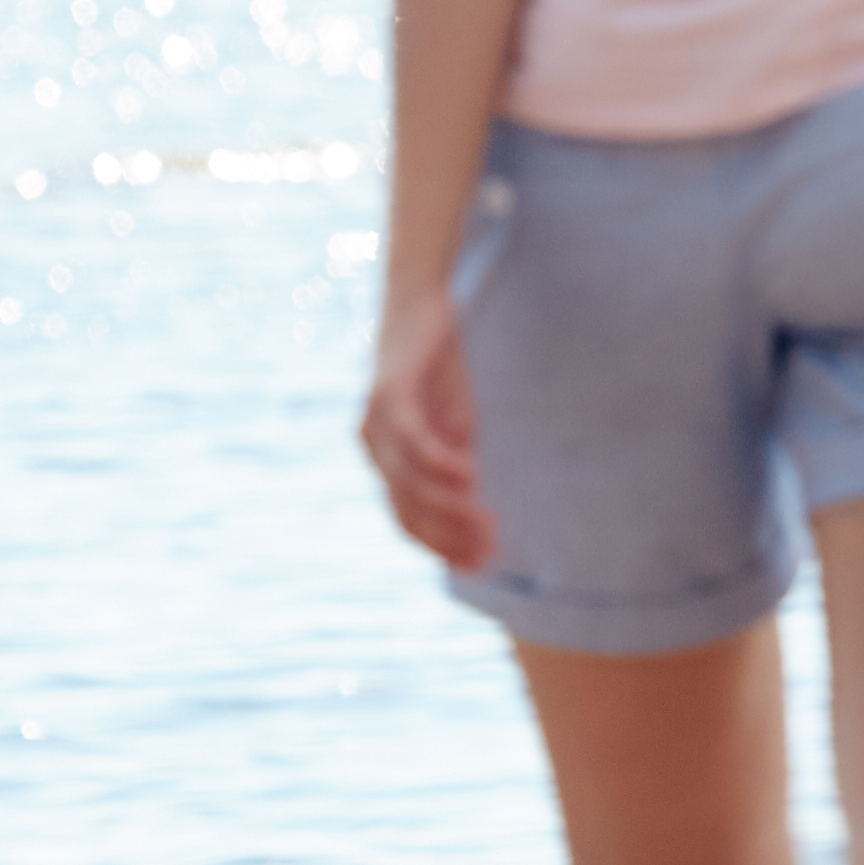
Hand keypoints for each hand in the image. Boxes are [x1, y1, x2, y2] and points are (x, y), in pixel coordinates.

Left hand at [359, 290, 489, 567]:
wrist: (424, 300)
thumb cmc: (441, 362)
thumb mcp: (455, 421)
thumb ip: (459, 458)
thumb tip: (475, 499)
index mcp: (386, 458)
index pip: (408, 517)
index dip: (443, 545)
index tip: (481, 564)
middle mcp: (373, 446)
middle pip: (406, 508)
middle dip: (448, 536)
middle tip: (490, 553)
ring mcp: (376, 422)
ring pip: (409, 482)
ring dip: (449, 507)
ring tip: (488, 522)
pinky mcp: (390, 394)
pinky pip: (415, 441)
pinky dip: (442, 463)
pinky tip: (473, 477)